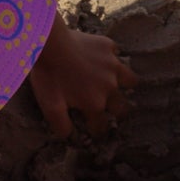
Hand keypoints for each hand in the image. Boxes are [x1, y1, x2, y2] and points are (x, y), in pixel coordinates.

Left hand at [28, 13, 133, 137]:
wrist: (50, 43)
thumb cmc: (49, 76)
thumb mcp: (50, 106)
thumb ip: (61, 125)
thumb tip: (69, 137)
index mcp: (95, 104)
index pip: (101, 125)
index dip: (97, 130)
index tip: (94, 130)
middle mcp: (109, 87)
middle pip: (122, 107)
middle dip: (118, 112)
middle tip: (112, 111)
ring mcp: (112, 66)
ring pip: (130, 79)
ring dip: (126, 85)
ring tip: (119, 84)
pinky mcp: (108, 47)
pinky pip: (116, 54)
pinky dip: (111, 58)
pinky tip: (103, 57)